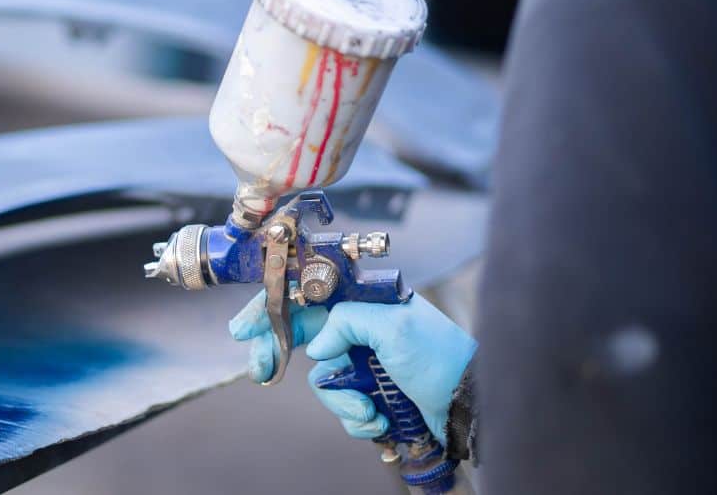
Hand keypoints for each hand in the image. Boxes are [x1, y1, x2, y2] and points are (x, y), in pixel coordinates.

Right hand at [229, 290, 475, 442]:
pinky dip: (358, 417)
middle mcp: (362, 328)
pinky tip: (379, 419)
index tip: (245, 329)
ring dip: (342, 401)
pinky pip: (343, 404)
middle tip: (263, 372)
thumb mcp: (392, 327)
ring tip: (368, 409)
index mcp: (366, 302)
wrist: (471, 403)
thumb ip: (346, 323)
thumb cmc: (441, 357)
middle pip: (304, 337)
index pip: (308, 297)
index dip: (273, 309)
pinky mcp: (373, 391)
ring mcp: (366, 361)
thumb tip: (318, 346)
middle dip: (283, 356)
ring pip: (323, 379)